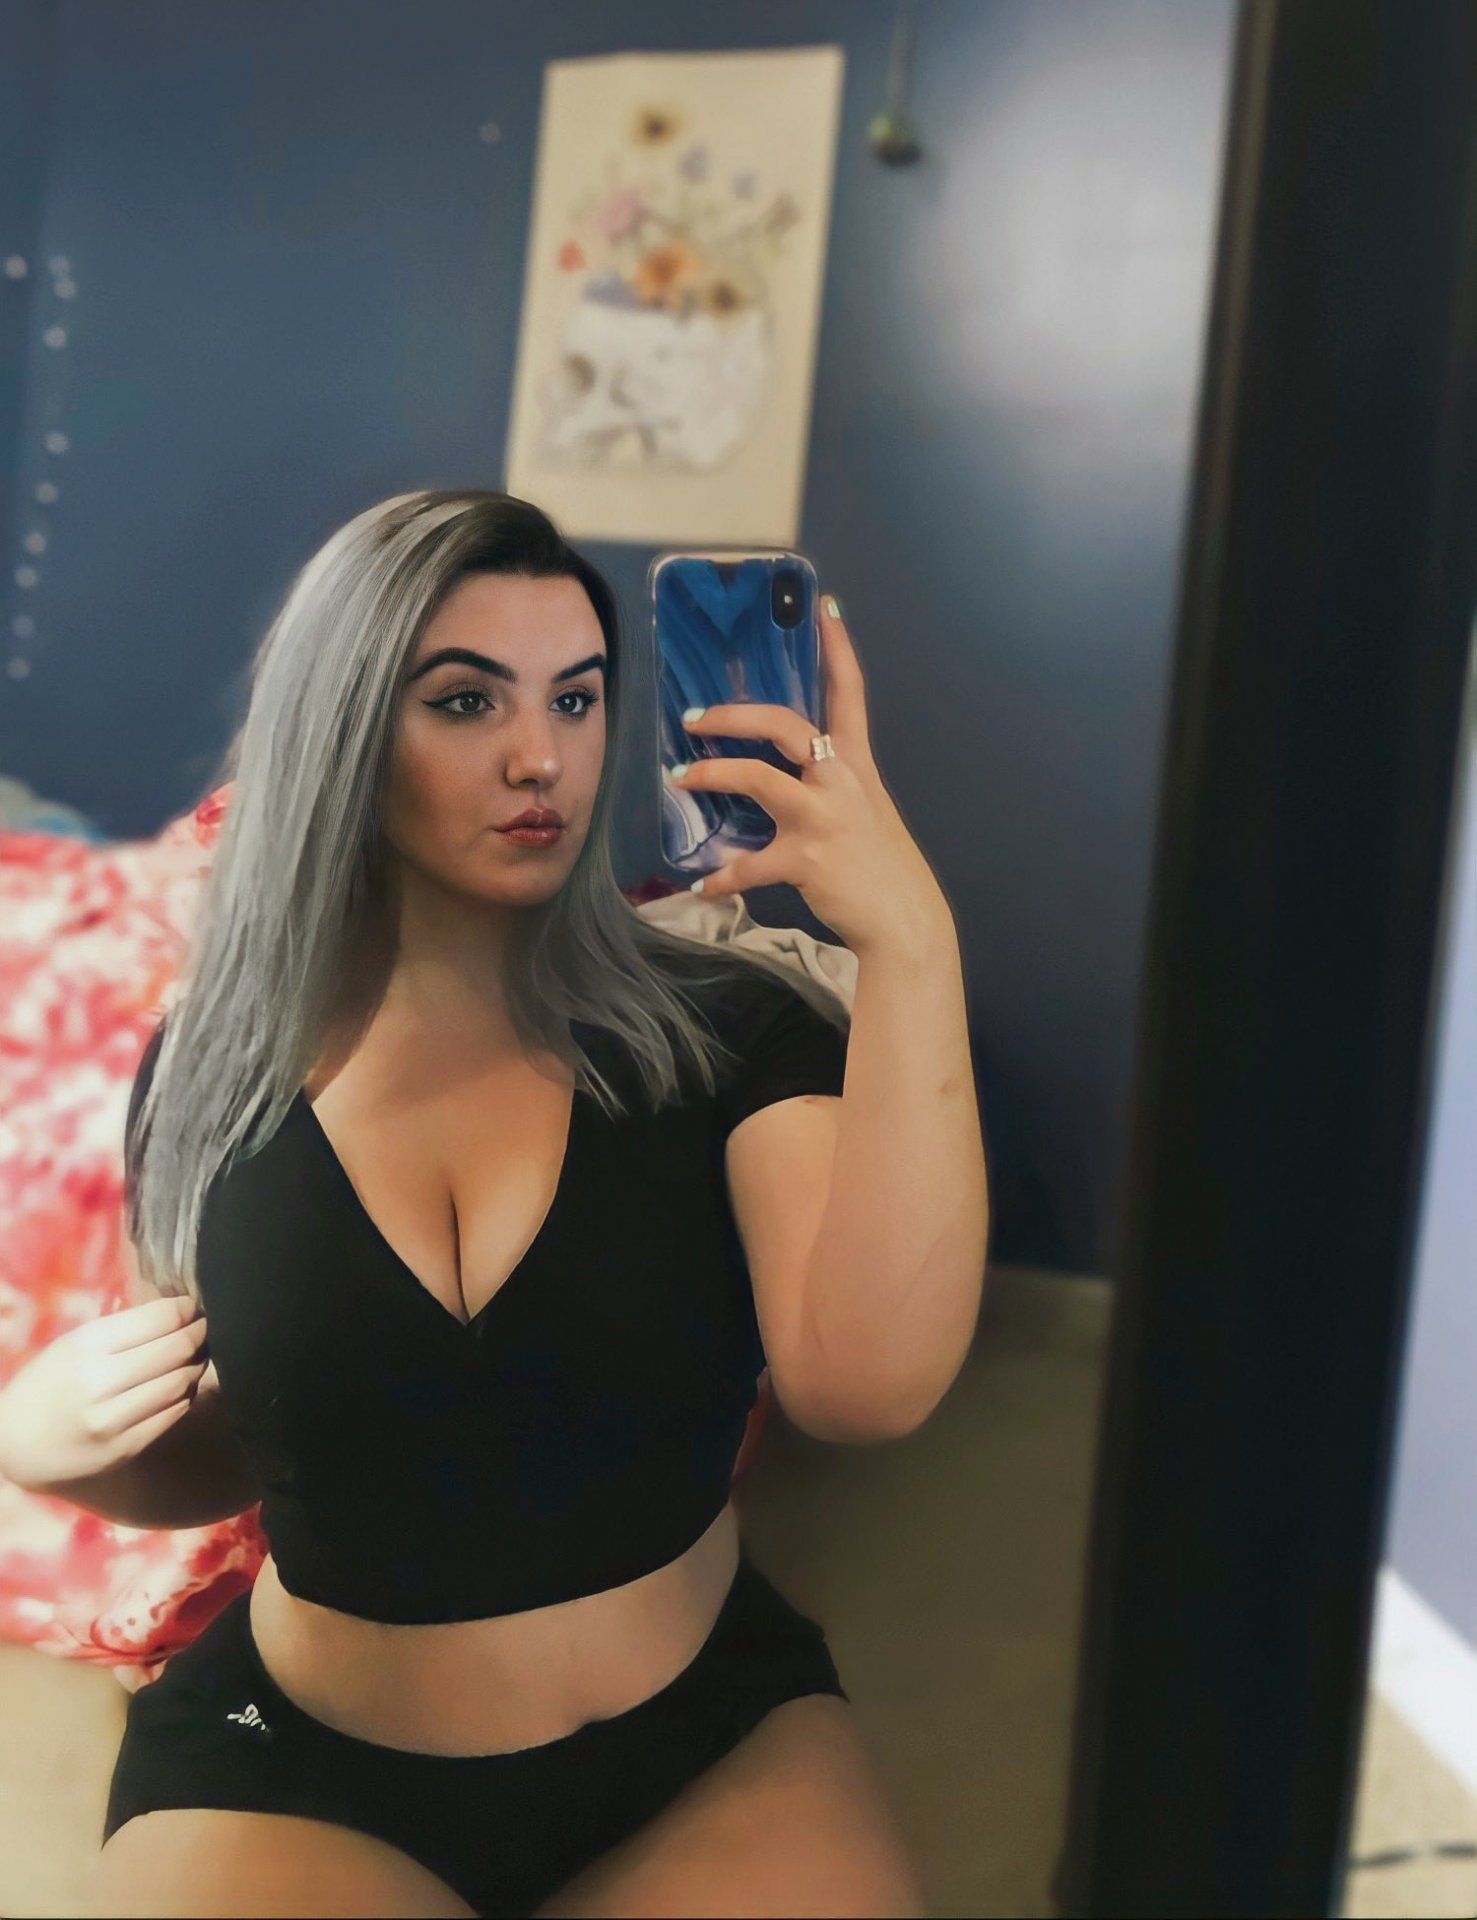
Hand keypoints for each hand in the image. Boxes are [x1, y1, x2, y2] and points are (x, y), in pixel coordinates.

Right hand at [0, 1293, 212, 1493]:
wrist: (13, 1444)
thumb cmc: (47, 1384)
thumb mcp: (74, 1344)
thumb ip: (123, 1329)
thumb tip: (179, 1312)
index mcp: (88, 1345)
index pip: (162, 1318)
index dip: (188, 1311)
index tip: (194, 1309)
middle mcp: (102, 1381)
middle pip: (178, 1349)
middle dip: (200, 1335)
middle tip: (205, 1330)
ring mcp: (114, 1418)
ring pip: (181, 1383)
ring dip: (197, 1366)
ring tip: (197, 1357)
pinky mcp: (125, 1447)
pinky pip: (174, 1414)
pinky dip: (185, 1395)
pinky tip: (181, 1387)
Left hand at [663, 594, 953, 954]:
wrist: (904, 918)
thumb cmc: (878, 861)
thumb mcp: (863, 806)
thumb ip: (827, 781)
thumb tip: (780, 769)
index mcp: (856, 762)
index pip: (848, 691)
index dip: (836, 646)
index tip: (822, 605)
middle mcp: (841, 780)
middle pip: (784, 724)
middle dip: (733, 715)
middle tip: (694, 717)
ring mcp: (824, 817)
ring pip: (758, 779)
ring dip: (712, 776)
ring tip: (680, 778)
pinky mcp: (807, 859)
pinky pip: (750, 865)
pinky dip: (723, 876)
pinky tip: (703, 884)